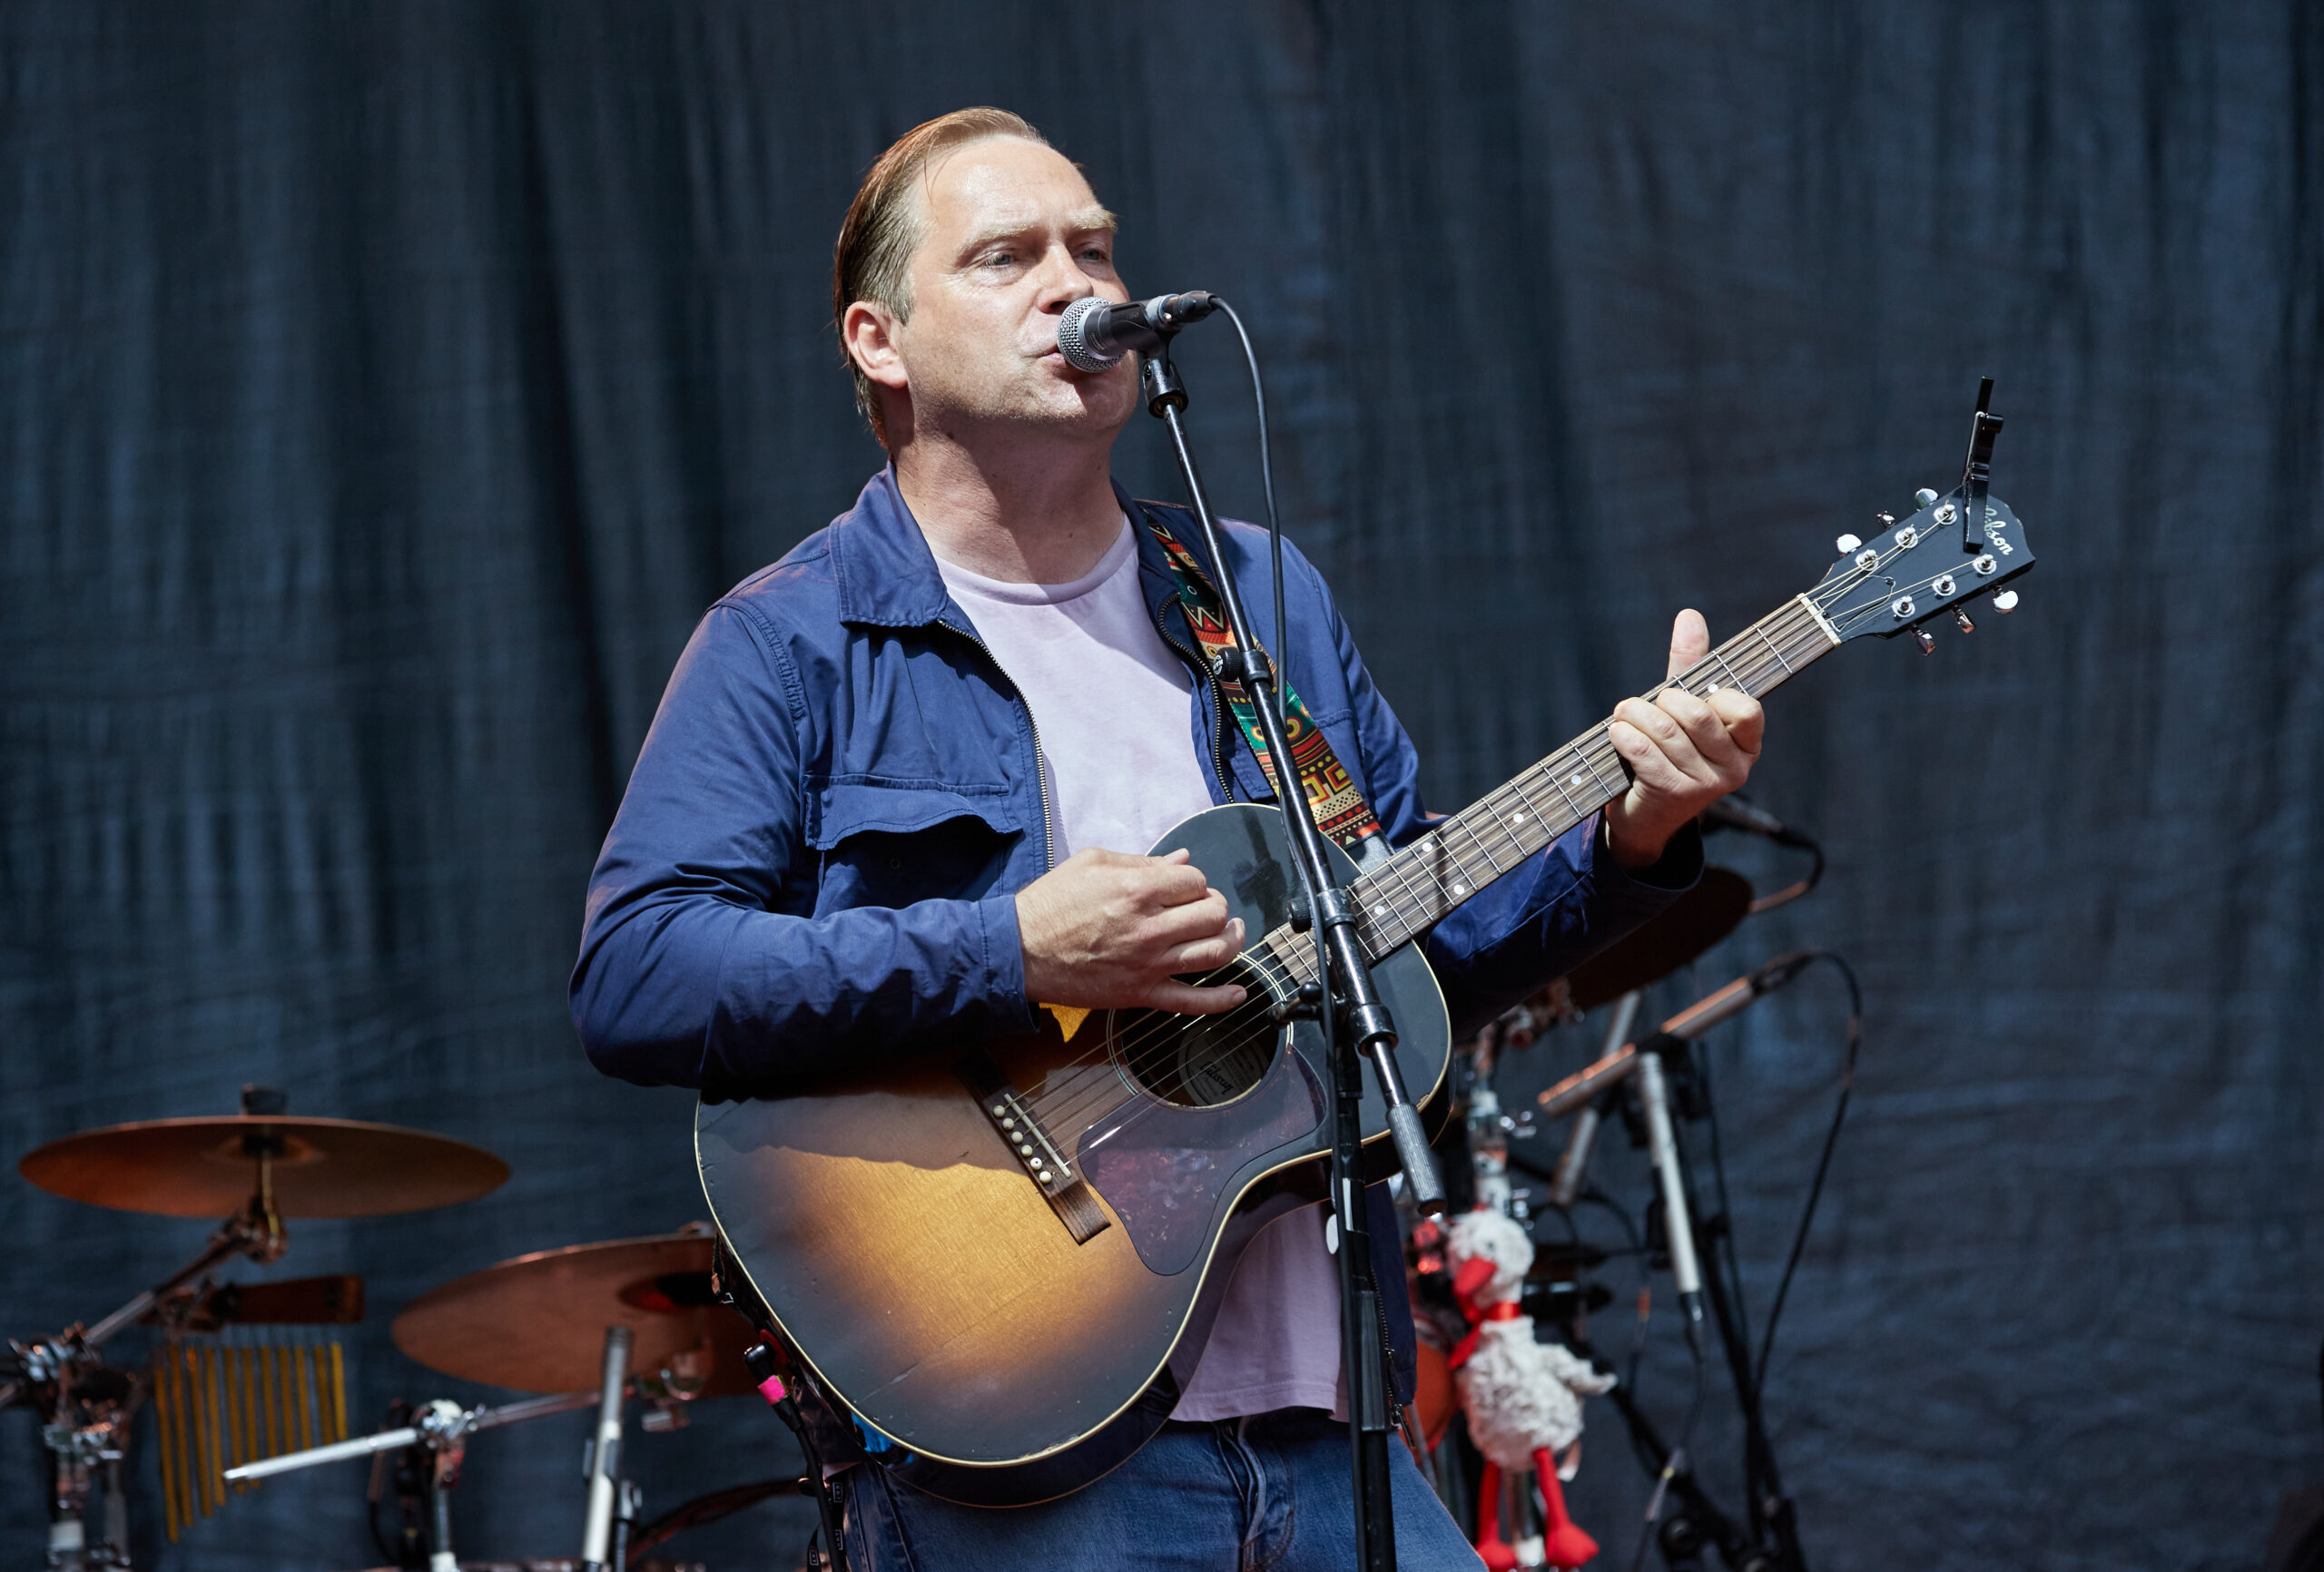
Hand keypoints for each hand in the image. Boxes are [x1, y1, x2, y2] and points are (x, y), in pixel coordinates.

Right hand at [1016, 848, 1248, 1015]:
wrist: (1020, 952)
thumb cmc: (1051, 903)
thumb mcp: (1091, 863)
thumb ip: (1142, 861)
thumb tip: (1182, 860)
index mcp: (1138, 890)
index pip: (1195, 881)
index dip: (1193, 882)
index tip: (1181, 887)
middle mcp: (1150, 928)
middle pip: (1213, 915)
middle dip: (1215, 907)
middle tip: (1202, 908)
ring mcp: (1149, 965)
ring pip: (1215, 953)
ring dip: (1231, 941)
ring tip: (1230, 933)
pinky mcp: (1142, 994)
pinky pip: (1193, 1003)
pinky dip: (1221, 1000)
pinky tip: (1238, 994)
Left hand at [1602, 610, 1764, 866]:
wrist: (1644, 815)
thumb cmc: (1667, 753)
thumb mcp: (1682, 709)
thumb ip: (1690, 665)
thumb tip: (1689, 615)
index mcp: (1747, 745)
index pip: (1746, 709)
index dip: (1712, 696)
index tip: (1685, 699)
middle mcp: (1735, 769)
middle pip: (1696, 713)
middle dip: (1658, 701)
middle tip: (1636, 706)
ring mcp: (1706, 787)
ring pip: (1665, 731)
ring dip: (1633, 716)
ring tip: (1621, 717)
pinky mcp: (1673, 796)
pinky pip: (1644, 752)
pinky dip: (1624, 736)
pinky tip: (1616, 735)